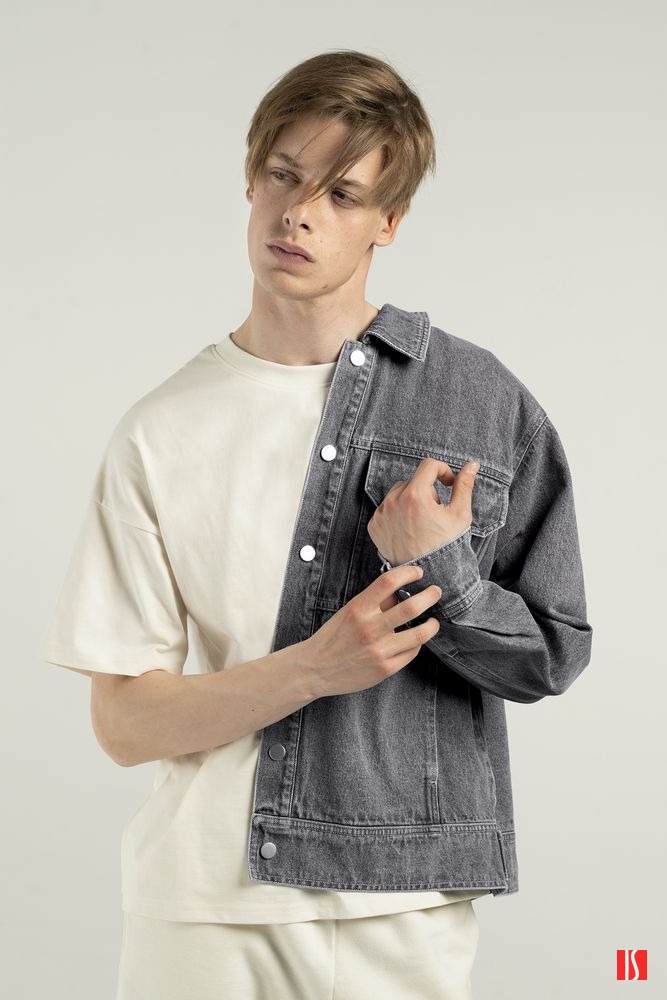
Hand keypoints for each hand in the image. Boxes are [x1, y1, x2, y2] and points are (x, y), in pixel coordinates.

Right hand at [301, 564, 442, 697]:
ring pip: (419, 634)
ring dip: (431, 625)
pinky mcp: (385, 669)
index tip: (418, 572)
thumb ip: (374, 603)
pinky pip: (411, 653)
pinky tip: (415, 641)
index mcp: (358, 608)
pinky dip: (416, 644)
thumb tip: (401, 593)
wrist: (315, 669)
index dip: (408, 573)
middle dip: (430, 596)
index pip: (388, 582)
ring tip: (433, 621)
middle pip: (411, 607)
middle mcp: (370, 628)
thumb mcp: (348, 613)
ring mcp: (379, 650)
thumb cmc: (333, 638)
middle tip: (436, 592)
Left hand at [367, 458, 479, 565]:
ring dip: (411, 501)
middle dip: (427, 491)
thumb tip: (472, 464)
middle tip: (435, 513)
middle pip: (413, 480)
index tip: (448, 484)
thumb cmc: (447, 545)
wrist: (429, 573)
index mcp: (415, 495)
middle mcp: (393, 501)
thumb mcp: (460, 514)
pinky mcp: (374, 525)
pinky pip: (386, 509)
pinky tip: (409, 530)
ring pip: (398, 493)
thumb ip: (464, 485)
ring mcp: (381, 514)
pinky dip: (397, 514)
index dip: (443, 471)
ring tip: (421, 523)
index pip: (429, 465)